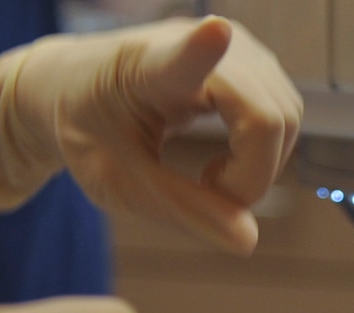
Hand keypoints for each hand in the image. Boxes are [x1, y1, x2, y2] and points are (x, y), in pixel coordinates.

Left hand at [0, 17, 302, 252]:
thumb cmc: (90, 133)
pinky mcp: (252, 59)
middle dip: (251, 176)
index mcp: (145, 68)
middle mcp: (196, 41)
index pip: (181, 58)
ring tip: (208, 178)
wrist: (69, 86)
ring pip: (284, 118)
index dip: (203, 51)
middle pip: (266, 117)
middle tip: (205, 193)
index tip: (216, 30)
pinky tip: (223, 161)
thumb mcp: (120, 184)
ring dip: (258, 167)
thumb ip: (183, 210)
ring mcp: (233, 46)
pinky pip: (283, 115)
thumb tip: (248, 240)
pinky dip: (261, 154)